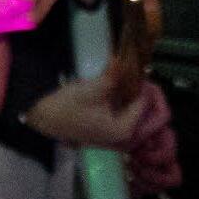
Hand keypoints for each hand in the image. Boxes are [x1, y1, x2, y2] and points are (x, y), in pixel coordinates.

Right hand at [22, 72, 179, 191]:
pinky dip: (133, 107)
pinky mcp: (113, 135)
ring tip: (133, 82)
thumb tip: (125, 58)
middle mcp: (129, 140)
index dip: (144, 83)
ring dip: (143, 101)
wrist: (44, 120)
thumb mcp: (91, 89)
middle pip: (155, 117)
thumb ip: (113, 75)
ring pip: (146, 120)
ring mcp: (121, 140)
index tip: (138, 67)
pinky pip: (134, 121)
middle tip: (139, 76)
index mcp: (126, 130)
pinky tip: (123, 93)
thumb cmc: (67, 107)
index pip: (146, 103)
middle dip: (151, 95)